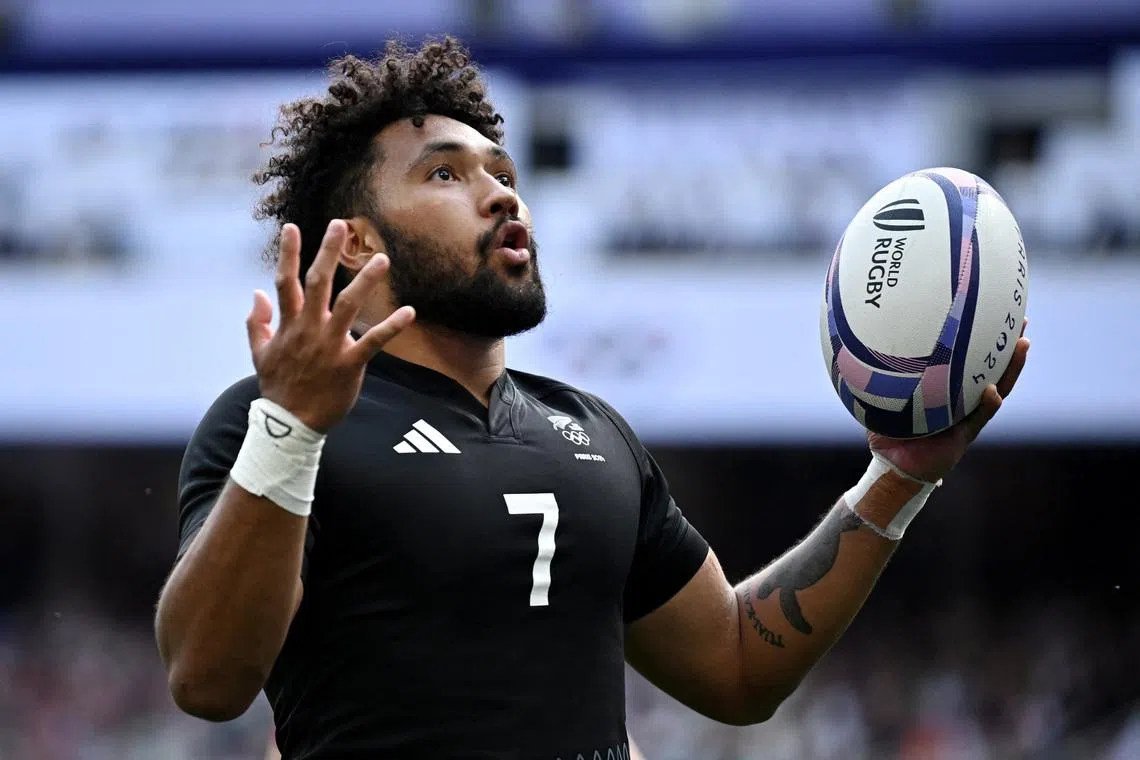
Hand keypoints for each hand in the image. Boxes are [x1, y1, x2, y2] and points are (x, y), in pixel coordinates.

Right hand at [246, 220, 415, 432]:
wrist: (290, 423)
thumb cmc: (278, 387)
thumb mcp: (259, 353)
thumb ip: (257, 322)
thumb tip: (257, 293)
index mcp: (289, 325)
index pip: (285, 281)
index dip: (288, 253)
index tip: (292, 227)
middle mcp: (309, 329)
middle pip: (318, 283)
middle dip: (328, 252)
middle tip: (340, 225)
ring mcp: (330, 345)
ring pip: (348, 305)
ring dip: (365, 281)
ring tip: (382, 259)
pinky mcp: (350, 364)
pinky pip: (374, 341)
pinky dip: (392, 327)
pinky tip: (409, 312)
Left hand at [868, 319, 1029, 482]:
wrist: (893, 465)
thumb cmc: (889, 431)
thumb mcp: (883, 397)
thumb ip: (880, 375)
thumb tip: (860, 341)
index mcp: (949, 390)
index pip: (971, 360)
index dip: (985, 339)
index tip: (996, 312)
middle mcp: (964, 400)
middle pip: (994, 369)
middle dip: (1010, 346)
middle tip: (1024, 321)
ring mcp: (968, 416)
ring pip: (998, 389)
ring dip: (1012, 369)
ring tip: (1023, 346)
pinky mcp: (965, 436)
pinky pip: (979, 417)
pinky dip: (988, 404)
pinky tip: (994, 391)